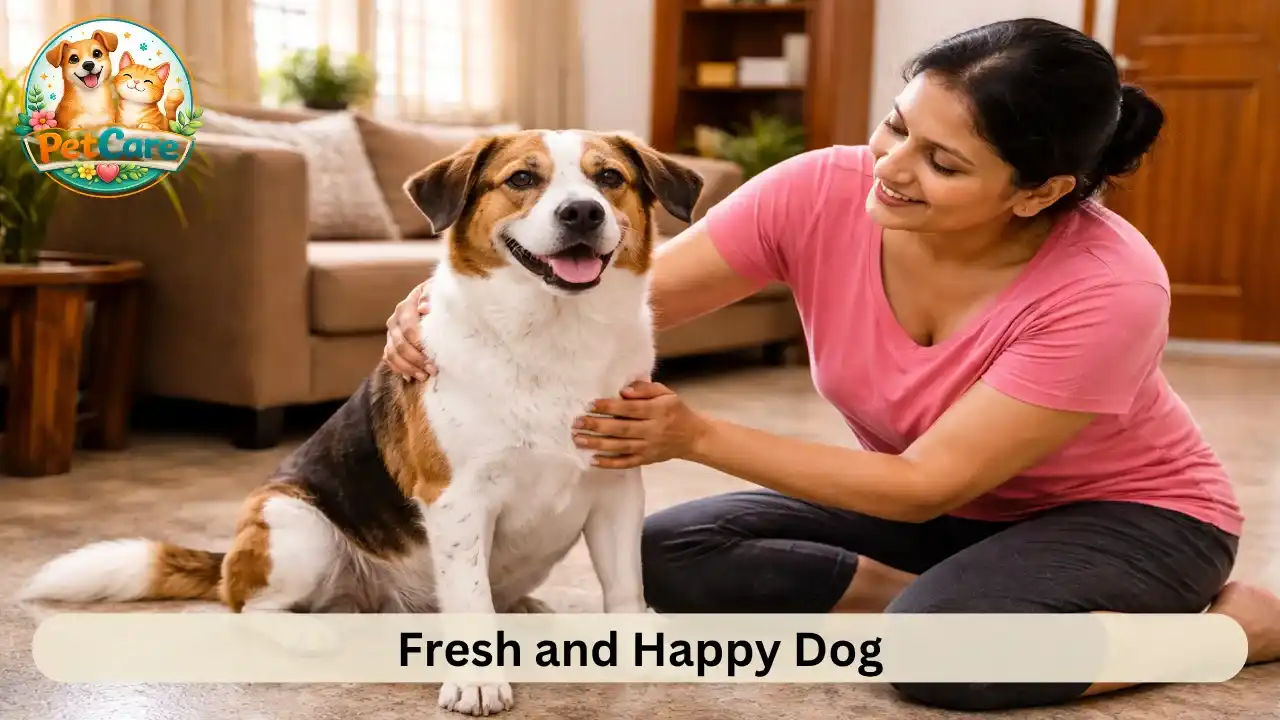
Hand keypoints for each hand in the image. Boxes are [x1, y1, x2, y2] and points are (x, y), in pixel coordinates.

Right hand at [383, 280, 434, 380]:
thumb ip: (430, 297)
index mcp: (406, 307)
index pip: (409, 329)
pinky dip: (399, 369)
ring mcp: (391, 333)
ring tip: (424, 376)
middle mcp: (395, 320)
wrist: (431, 299)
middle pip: (400, 344)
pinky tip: (411, 377)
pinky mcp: (391, 343)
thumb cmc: (438, 297)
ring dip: (408, 367)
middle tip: (432, 370)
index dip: (420, 345)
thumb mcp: (437, 292)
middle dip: (416, 360)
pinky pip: (389, 359)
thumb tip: (423, 308)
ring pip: (392, 354)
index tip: (433, 358)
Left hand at [573, 381, 712, 468]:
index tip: (590, 404)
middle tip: (577, 422)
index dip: (610, 407)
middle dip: (597, 426)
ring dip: (597, 444)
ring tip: (578, 439)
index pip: (630, 409)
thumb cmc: (676, 411)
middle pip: (621, 429)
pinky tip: (592, 459)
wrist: (693, 437)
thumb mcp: (666, 393)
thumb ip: (645, 389)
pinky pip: (626, 463)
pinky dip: (609, 463)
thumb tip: (623, 391)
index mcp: (659, 411)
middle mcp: (653, 430)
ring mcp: (649, 447)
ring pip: (620, 447)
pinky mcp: (646, 460)